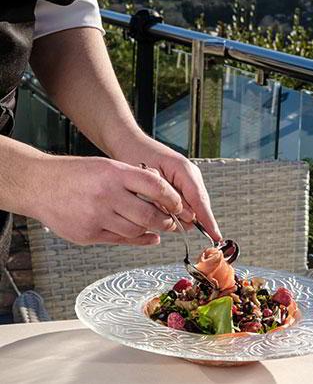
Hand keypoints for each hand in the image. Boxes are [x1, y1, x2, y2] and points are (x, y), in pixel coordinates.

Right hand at [33, 155, 183, 245]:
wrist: (38, 185)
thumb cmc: (74, 173)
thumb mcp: (107, 166)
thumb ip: (134, 179)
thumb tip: (163, 193)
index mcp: (114, 174)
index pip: (155, 187)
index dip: (172, 198)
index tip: (179, 203)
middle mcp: (106, 195)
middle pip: (149, 214)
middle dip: (166, 220)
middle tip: (172, 220)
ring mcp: (96, 217)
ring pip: (136, 230)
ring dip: (152, 230)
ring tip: (158, 226)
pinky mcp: (88, 235)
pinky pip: (121, 240)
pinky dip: (139, 239)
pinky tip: (148, 237)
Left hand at [112, 136, 221, 241]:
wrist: (130, 143)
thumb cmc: (137, 157)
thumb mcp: (149, 181)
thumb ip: (168, 200)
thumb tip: (187, 219)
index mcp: (185, 170)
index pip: (200, 200)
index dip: (208, 221)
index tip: (216, 236)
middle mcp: (191, 174)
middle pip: (199, 206)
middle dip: (186, 218)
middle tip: (164, 215)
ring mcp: (189, 178)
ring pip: (192, 206)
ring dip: (177, 212)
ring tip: (154, 201)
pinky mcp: (184, 183)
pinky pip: (186, 202)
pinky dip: (175, 208)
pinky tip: (160, 204)